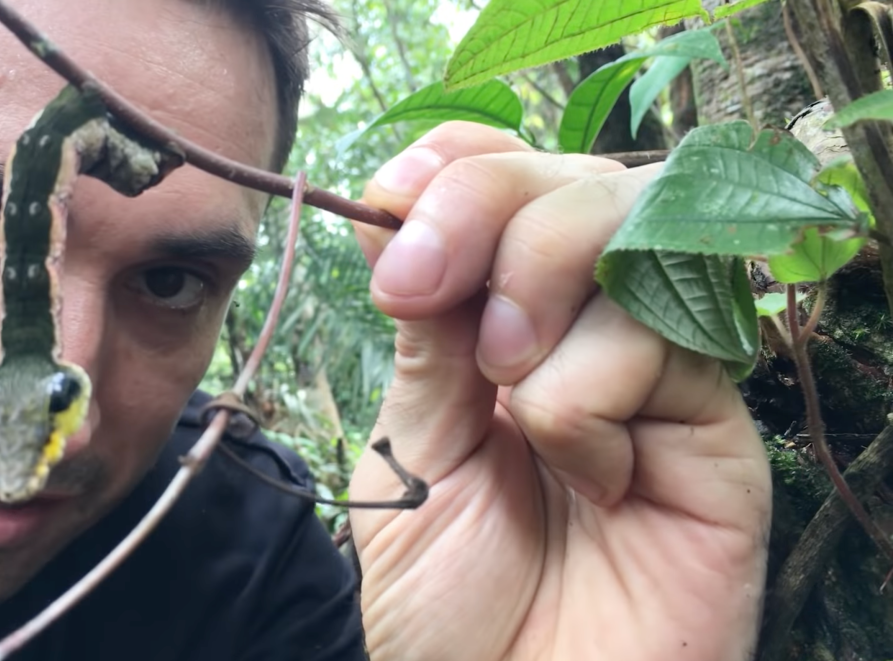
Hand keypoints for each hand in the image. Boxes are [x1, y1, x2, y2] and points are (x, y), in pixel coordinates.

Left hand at [348, 122, 770, 660]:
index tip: (388, 201)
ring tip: (508, 401)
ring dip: (540, 297)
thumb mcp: (408, 455)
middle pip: (575, 180)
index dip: (456, 164)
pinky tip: (590, 480)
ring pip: (631, 232)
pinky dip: (589, 396)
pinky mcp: (715, 431)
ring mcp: (656, 375)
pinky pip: (662, 343)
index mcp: (501, 327)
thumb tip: (414, 216)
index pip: (507, 178)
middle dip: (488, 208)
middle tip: (425, 293)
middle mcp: (587, 333)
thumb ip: (427, 340)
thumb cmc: (451, 606)